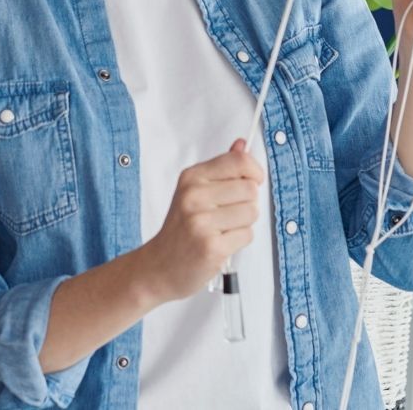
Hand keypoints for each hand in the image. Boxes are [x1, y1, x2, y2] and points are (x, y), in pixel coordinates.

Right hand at [135, 139, 264, 303]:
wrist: (158, 267)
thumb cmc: (180, 229)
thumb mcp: (193, 191)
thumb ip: (221, 169)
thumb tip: (241, 144)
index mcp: (191, 178)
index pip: (238, 161)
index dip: (254, 171)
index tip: (253, 180)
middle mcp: (194, 196)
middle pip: (250, 188)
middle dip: (247, 202)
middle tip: (228, 214)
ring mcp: (201, 222)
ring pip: (252, 212)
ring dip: (244, 224)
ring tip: (222, 230)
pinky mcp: (211, 247)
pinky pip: (247, 235)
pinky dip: (239, 241)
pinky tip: (220, 243)